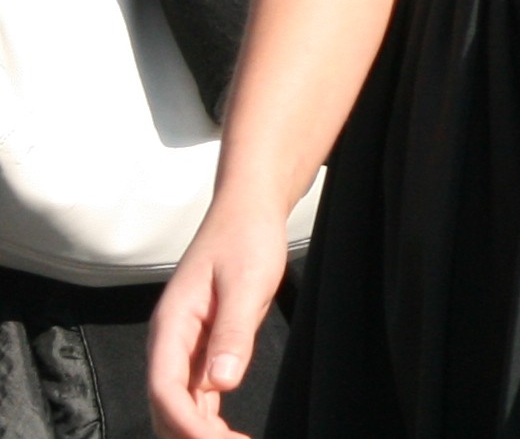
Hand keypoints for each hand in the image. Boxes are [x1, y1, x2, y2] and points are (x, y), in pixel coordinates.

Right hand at [149, 198, 290, 437]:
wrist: (249, 208)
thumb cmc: (246, 237)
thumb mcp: (246, 281)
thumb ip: (232, 331)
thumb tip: (220, 383)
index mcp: (171, 325)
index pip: (164, 389)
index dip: (185, 423)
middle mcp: (171, 341)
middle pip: (167, 404)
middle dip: (192, 434)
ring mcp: (186, 345)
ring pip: (180, 402)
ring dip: (200, 430)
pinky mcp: (204, 345)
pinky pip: (198, 392)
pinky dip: (208, 415)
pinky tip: (224, 433)